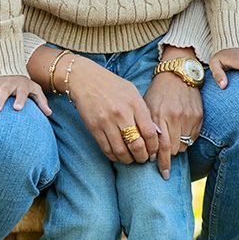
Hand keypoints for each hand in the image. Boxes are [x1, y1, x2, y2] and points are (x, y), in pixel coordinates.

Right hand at [0, 75, 51, 117]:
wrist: (6, 67)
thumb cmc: (22, 83)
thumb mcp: (34, 89)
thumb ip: (41, 101)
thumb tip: (49, 114)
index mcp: (20, 86)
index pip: (21, 93)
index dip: (20, 100)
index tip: (17, 109)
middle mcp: (6, 85)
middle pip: (2, 92)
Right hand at [67, 57, 165, 175]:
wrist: (84, 79)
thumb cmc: (111, 85)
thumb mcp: (132, 92)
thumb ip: (143, 111)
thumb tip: (154, 133)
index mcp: (135, 104)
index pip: (150, 133)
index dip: (154, 147)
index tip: (153, 151)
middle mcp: (122, 114)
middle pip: (137, 146)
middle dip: (142, 157)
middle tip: (143, 158)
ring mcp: (106, 122)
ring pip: (121, 151)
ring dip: (128, 160)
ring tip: (131, 159)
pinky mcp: (94, 128)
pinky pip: (107, 149)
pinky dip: (114, 157)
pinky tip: (118, 155)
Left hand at [144, 71, 202, 164]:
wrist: (177, 74)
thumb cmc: (158, 92)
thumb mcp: (147, 107)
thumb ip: (148, 128)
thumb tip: (149, 152)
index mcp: (159, 115)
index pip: (162, 146)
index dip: (162, 162)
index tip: (162, 174)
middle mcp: (174, 117)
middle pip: (174, 149)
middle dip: (168, 158)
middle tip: (164, 164)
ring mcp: (188, 117)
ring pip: (184, 145)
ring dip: (177, 148)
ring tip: (171, 142)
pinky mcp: (198, 116)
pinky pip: (193, 138)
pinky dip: (186, 140)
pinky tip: (180, 133)